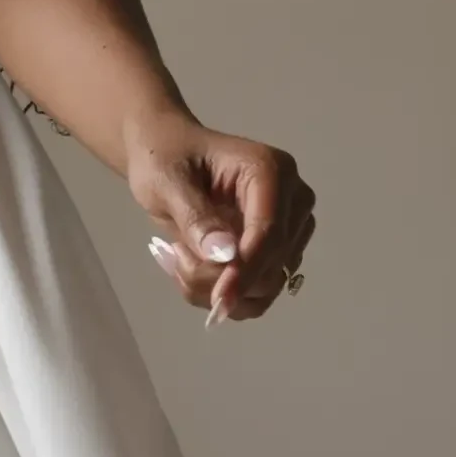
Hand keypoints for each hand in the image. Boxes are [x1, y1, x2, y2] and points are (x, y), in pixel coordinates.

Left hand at [125, 107, 315, 324]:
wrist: (165, 158)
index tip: (219, 298)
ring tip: (179, 259)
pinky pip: (257, 294)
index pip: (270, 230)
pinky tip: (193, 267)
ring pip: (266, 287)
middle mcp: (291, 200)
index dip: (247, 269)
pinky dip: (223, 293)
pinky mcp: (277, 254)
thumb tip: (227, 255)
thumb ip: (196, 218)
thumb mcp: (166, 181)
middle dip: (221, 277)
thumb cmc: (164, 158)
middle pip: (272, 264)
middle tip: (173, 257)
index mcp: (270, 171)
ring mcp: (289, 229)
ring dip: (217, 288)